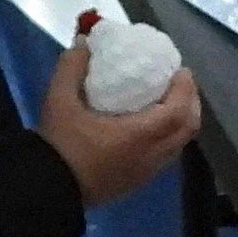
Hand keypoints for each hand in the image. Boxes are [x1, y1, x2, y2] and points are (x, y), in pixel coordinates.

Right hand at [39, 43, 200, 207]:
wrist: (47, 193)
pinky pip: (166, 156)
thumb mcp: (59, 100)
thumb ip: (73, 67)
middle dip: (190, 102)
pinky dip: (169, 137)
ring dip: (181, 121)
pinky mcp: (136, 183)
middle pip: (187, 128)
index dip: (185, 88)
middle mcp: (150, 156)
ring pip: (178, 144)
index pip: (179, 111)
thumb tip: (85, 43)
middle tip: (178, 83)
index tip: (180, 70)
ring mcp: (145, 173)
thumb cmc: (59, 146)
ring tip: (167, 102)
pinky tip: (149, 127)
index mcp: (139, 135)